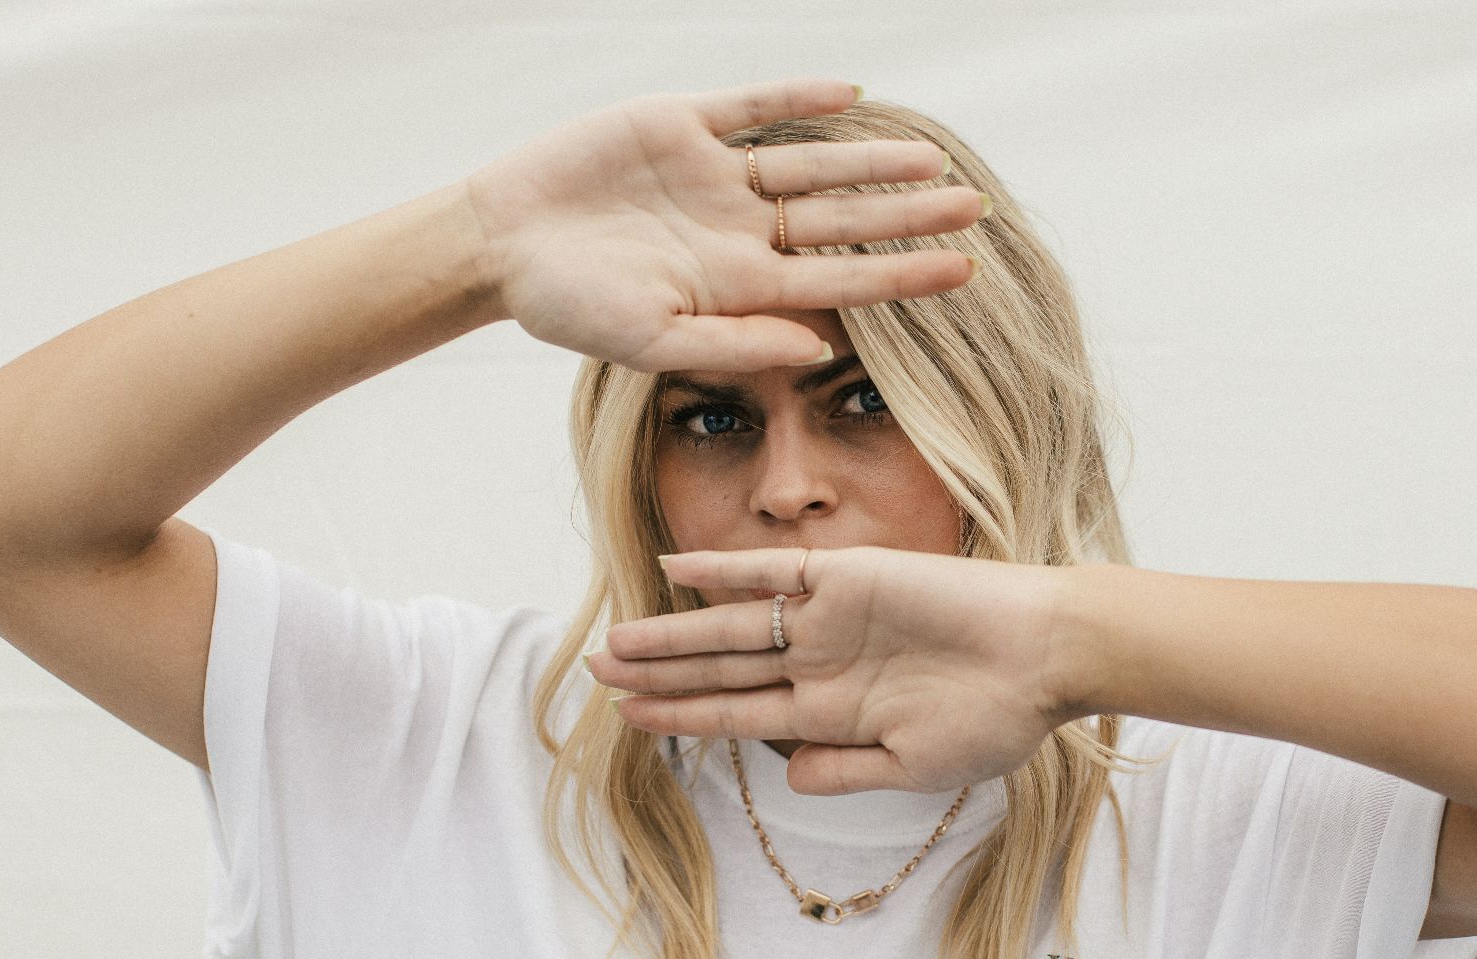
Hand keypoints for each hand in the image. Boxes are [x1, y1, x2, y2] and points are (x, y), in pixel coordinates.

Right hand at [462, 77, 986, 372]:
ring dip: (870, 159)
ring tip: (933, 159)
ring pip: (812, 163)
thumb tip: (818, 349)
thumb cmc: (567, 305)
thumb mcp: (649, 339)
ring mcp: (714, 176)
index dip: (902, 275)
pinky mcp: (681, 126)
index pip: (840, 280)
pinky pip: (752, 107)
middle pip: (842, 218)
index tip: (966, 271)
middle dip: (908, 215)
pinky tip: (851, 91)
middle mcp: (739, 230)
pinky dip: (798, 96)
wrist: (498, 244)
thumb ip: (733, 343)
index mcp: (739, 285)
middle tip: (978, 208)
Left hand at [583, 546, 1084, 795]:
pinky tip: (673, 567)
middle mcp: (820, 664)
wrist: (1047, 655)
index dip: (682, 717)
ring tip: (614, 641)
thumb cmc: (995, 717)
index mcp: (833, 715)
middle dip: (657, 675)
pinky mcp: (847, 577)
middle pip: (720, 669)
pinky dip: (723, 568)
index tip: (627, 722)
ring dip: (672, 632)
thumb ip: (847, 770)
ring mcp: (829, 619)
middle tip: (592, 674)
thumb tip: (784, 776)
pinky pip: (772, 571)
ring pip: (731, 624)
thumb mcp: (916, 765)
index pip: (739, 715)